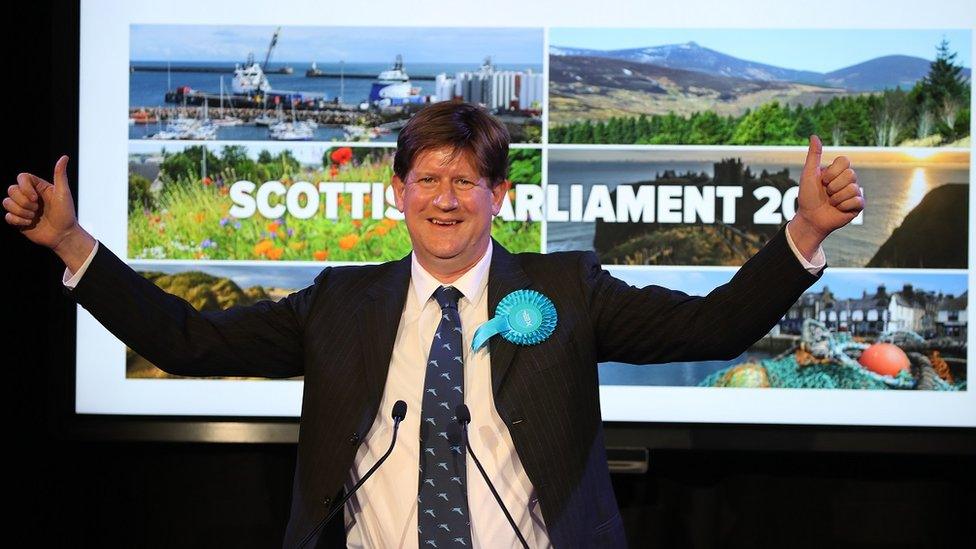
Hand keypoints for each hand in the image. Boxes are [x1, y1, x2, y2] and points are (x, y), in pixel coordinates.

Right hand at [5, 155, 94, 270]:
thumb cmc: (66, 214)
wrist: (64, 235)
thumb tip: (64, 157)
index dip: (24, 187)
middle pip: (11, 189)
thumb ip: (60, 175)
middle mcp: (29, 196)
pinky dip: (18, 220)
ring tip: (34, 217)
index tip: (36, 198)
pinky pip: (7, 216)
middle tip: (37, 209)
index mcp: (38, 187)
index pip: (21, 177)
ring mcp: (23, 208)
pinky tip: (29, 224)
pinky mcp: (18, 220)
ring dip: (21, 211)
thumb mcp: (63, 193)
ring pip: (6, 202)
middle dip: (23, 201)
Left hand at [789, 135, 864, 254]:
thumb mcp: (809, 174)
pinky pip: (856, 201)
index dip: (832, 172)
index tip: (822, 180)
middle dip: (833, 186)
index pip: (845, 161)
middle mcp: (848, 180)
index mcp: (838, 171)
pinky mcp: (858, 205)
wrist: (810, 218)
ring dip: (836, 198)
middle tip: (826, 193)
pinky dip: (843, 206)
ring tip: (830, 202)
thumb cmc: (807, 196)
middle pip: (850, 174)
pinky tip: (838, 209)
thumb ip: (814, 156)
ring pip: (853, 188)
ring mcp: (854, 192)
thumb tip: (814, 136)